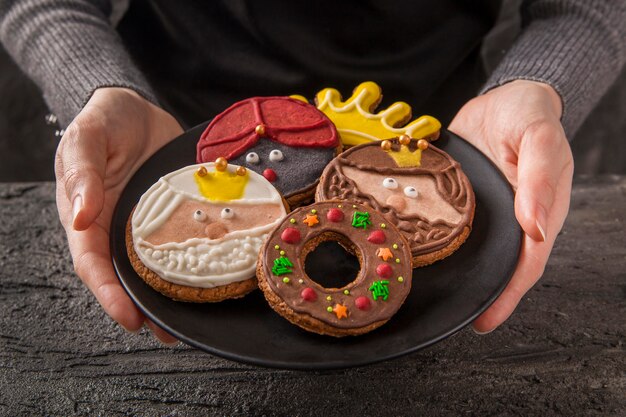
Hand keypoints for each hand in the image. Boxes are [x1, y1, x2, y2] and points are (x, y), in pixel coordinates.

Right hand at [55, 87, 183, 343]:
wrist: (135, 106)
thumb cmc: (103, 120)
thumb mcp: (86, 139)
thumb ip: (82, 174)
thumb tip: (79, 215)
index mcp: (86, 217)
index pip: (93, 264)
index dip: (109, 294)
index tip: (131, 318)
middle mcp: (115, 228)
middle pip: (125, 276)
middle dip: (145, 306)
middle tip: (170, 333)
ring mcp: (146, 224)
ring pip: (156, 265)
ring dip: (171, 293)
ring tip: (193, 320)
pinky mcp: (173, 214)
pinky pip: (183, 240)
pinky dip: (194, 260)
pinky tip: (214, 275)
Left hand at [449, 80, 573, 332]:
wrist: (504, 96)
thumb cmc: (530, 114)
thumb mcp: (539, 137)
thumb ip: (539, 178)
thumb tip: (536, 226)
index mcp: (538, 211)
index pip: (526, 263)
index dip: (508, 294)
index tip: (485, 320)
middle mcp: (510, 218)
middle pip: (497, 264)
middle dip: (478, 293)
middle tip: (450, 317)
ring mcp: (485, 211)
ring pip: (470, 249)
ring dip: (454, 271)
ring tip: (426, 294)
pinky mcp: (460, 199)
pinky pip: (447, 224)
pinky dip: (433, 240)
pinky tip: (412, 250)